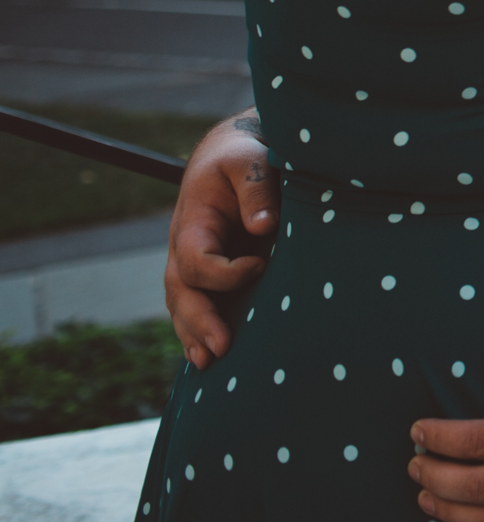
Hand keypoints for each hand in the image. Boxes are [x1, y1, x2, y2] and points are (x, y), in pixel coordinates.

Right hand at [166, 111, 278, 367]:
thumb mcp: (249, 161)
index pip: (196, 260)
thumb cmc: (242, 159)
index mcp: (193, 223)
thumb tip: (263, 226)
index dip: (226, 272)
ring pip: (183, 305)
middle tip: (221, 348)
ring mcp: (192, 263)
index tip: (261, 265)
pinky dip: (197, 331)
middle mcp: (185, 248)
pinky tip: (206, 358)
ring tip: (209, 362)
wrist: (230, 158)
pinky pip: (195, 305)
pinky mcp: (206, 273)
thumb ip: (256, 188)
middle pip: (182, 292)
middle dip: (200, 321)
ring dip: (194, 334)